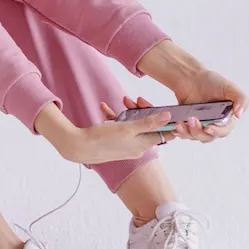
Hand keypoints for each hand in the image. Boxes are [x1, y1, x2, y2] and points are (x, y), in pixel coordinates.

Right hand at [50, 108, 172, 164]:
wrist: (79, 147)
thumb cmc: (103, 139)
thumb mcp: (127, 129)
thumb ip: (149, 123)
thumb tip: (169, 117)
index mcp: (143, 144)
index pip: (165, 133)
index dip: (168, 121)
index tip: (166, 109)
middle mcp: (137, 146)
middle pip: (148, 125)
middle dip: (143, 111)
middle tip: (136, 100)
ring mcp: (126, 144)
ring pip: (133, 124)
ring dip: (127, 112)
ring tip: (121, 102)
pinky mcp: (116, 141)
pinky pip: (120, 127)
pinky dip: (114, 117)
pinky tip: (104, 109)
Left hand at [168, 67, 248, 141]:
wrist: (191, 78)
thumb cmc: (212, 82)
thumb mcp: (230, 87)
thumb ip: (241, 99)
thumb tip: (239, 114)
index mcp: (226, 118)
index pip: (224, 131)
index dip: (217, 131)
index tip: (208, 127)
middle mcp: (214, 124)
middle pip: (208, 137)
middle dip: (198, 131)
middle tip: (191, 120)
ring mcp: (200, 125)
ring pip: (195, 137)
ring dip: (187, 133)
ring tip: (180, 123)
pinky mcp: (187, 124)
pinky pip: (184, 133)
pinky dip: (179, 132)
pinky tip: (175, 127)